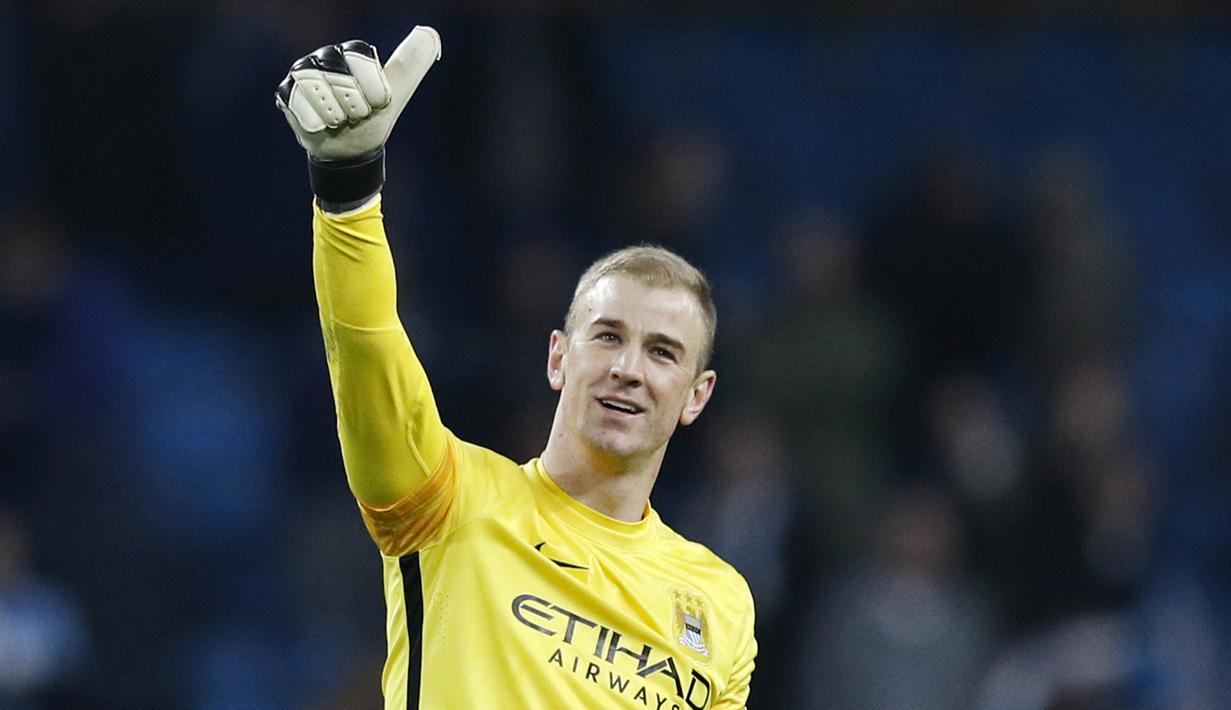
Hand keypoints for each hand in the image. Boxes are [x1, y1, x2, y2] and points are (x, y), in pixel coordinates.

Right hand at [276, 25, 440, 161]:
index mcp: (354, 51)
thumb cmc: (373, 117)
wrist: (349, 149)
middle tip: (356, 115)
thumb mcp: (398, 91)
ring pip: (318, 91)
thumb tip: (429, 33)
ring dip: (335, 116)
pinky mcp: (286, 91)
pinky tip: (321, 125)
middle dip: (355, 107)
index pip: (364, 62)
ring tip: (339, 120)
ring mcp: (303, 71)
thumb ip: (412, 63)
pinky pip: (300, 106)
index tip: (375, 105)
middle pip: (341, 78)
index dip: (373, 92)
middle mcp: (326, 56)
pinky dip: (316, 123)